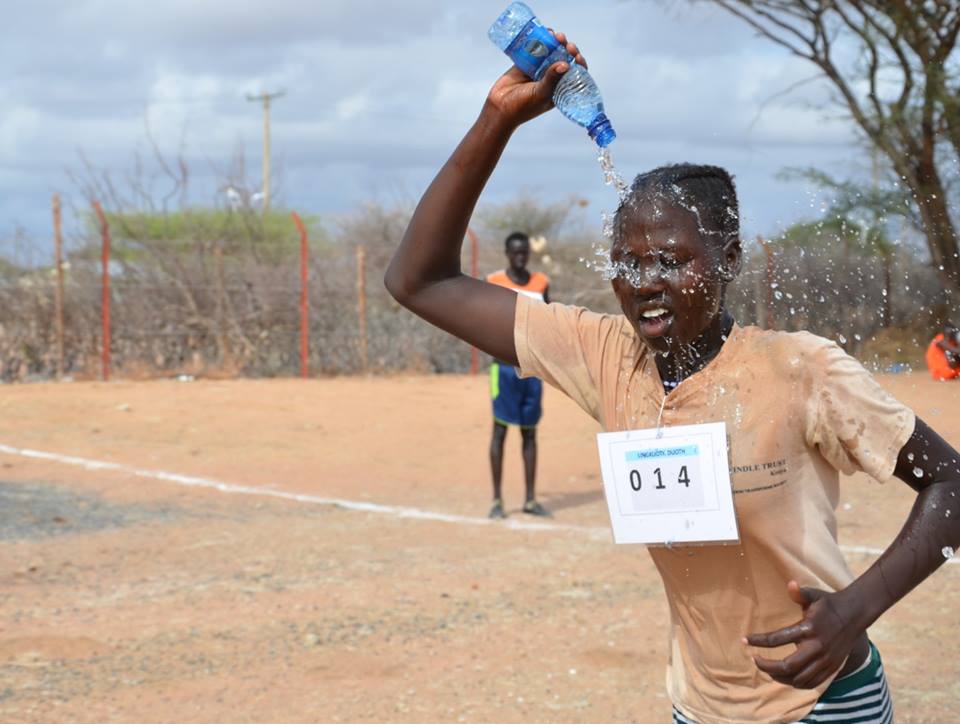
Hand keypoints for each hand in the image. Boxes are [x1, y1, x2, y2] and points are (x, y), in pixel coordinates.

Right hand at [483, 30, 586, 126]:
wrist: (500, 107)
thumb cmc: (523, 107)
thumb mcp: (541, 94)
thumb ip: (552, 79)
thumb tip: (566, 64)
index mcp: (558, 89)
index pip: (574, 74)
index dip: (578, 63)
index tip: (576, 56)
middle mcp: (550, 78)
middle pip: (564, 59)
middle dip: (567, 49)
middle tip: (566, 43)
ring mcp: (538, 70)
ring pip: (550, 52)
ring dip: (555, 42)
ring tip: (555, 35)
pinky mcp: (525, 63)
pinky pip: (534, 49)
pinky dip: (539, 40)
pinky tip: (543, 32)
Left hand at [744, 580, 863, 688]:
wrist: (855, 614)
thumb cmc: (829, 603)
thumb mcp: (814, 595)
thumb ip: (800, 593)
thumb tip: (790, 583)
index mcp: (809, 628)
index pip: (777, 639)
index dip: (758, 641)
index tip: (744, 640)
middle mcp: (817, 648)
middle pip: (787, 666)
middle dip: (766, 666)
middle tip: (754, 659)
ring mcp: (825, 661)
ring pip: (798, 679)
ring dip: (779, 677)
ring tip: (767, 669)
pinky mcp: (831, 668)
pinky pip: (811, 683)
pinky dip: (796, 683)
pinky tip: (785, 677)